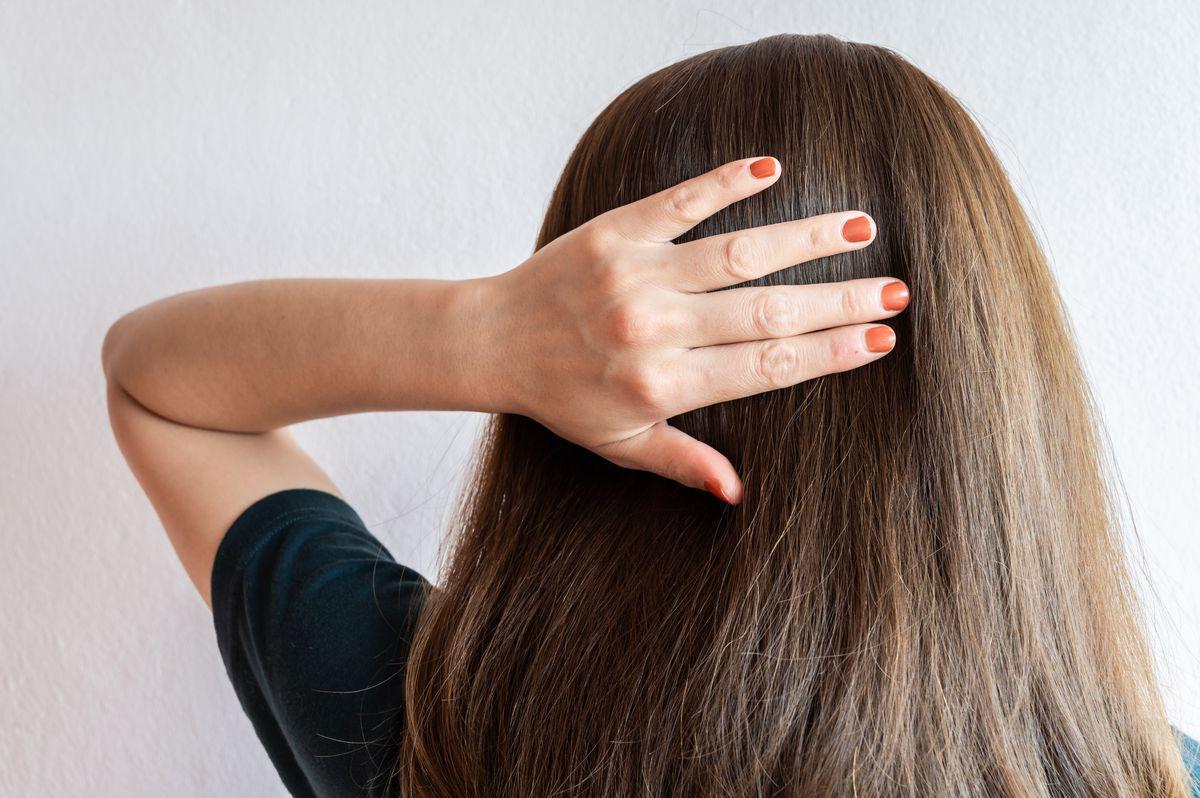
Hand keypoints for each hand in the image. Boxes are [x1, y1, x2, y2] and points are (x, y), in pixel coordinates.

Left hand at [484, 156, 907, 503]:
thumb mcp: (621, 443)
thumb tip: (739, 494)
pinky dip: (724, 183)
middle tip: (894, 289)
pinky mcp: (615, 232)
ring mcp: (636, 274)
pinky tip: (771, 170)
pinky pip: (679, 202)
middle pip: (767, 311)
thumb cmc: (563, 398)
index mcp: (664, 384)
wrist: (492, 341)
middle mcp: (655, 328)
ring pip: (737, 253)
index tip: (880, 340)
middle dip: (838, 300)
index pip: (766, 366)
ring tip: (858, 229)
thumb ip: (682, 462)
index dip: (828, 353)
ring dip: (803, 239)